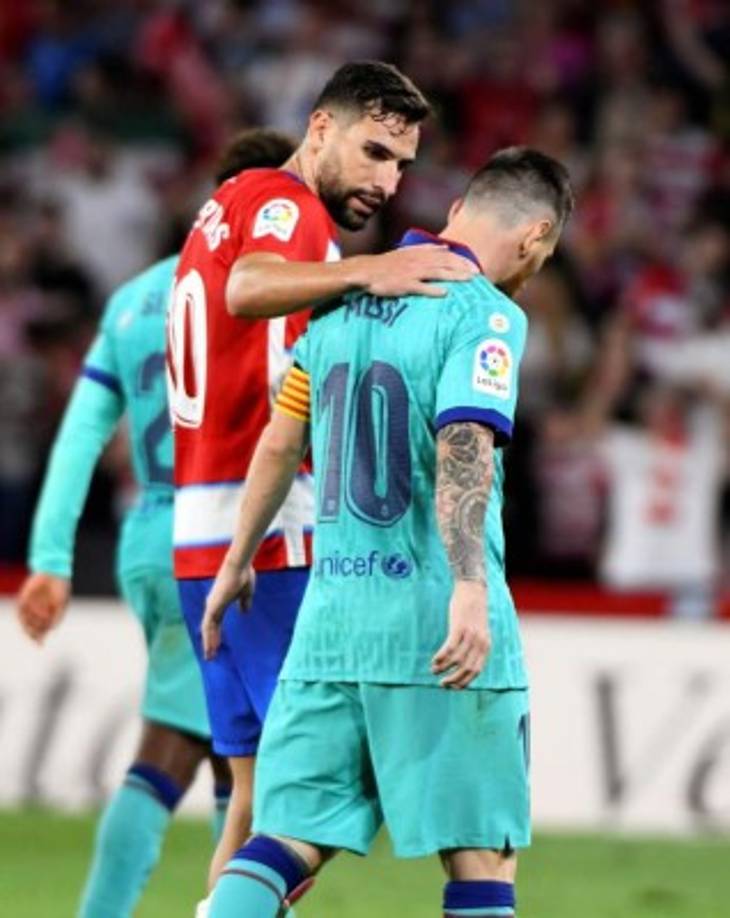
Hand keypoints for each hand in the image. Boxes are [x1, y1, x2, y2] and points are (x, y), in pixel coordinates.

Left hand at [17, 573, 70, 643]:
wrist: (54, 573)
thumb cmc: (60, 589)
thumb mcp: (62, 605)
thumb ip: (57, 618)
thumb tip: (51, 630)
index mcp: (46, 614)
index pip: (39, 630)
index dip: (39, 638)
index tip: (40, 645)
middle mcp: (36, 611)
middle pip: (30, 627)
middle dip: (34, 633)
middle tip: (38, 636)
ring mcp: (30, 605)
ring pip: (25, 621)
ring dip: (31, 624)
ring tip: (44, 618)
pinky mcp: (24, 598)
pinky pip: (22, 610)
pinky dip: (29, 614)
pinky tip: (39, 611)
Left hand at [201, 559, 255, 659]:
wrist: (239, 567)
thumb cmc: (244, 576)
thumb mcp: (246, 594)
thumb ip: (244, 603)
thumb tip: (244, 612)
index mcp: (220, 603)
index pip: (216, 623)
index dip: (216, 634)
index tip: (217, 646)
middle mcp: (213, 605)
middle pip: (209, 628)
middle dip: (210, 642)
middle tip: (211, 656)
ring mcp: (211, 606)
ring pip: (207, 629)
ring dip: (209, 643)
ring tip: (210, 656)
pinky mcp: (213, 607)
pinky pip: (209, 626)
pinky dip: (209, 637)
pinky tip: (211, 647)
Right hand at [362, 244, 478, 297]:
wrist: (367, 271)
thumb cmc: (388, 264)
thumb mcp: (408, 251)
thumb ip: (427, 249)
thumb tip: (445, 247)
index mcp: (420, 252)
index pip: (446, 254)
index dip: (461, 259)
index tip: (475, 266)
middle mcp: (418, 260)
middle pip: (445, 262)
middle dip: (463, 267)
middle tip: (477, 274)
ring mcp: (412, 272)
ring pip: (438, 273)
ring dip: (454, 276)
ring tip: (468, 281)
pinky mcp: (404, 284)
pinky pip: (421, 287)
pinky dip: (433, 290)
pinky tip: (444, 293)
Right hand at [432, 581, 489, 688]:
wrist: (473, 590)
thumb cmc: (473, 611)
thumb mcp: (479, 631)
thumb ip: (475, 645)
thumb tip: (463, 662)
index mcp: (486, 646)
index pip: (476, 671)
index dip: (463, 682)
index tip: (452, 687)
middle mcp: (480, 643)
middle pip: (466, 669)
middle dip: (453, 680)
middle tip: (442, 683)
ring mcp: (470, 635)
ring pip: (456, 660)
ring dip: (443, 668)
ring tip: (434, 670)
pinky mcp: (459, 627)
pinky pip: (449, 648)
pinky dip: (441, 657)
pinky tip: (434, 660)